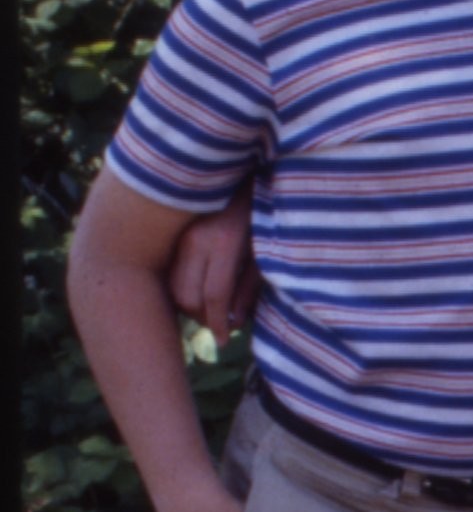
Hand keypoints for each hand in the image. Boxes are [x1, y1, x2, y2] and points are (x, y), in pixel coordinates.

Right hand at [167, 191, 256, 340]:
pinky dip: (181, 291)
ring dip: (190, 307)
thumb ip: (249, 286)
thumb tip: (235, 321)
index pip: (214, 296)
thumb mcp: (264, 249)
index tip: (224, 340)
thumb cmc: (260, 211)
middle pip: (187, 297)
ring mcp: (178, 237)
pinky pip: (169, 274)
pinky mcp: (171, 236)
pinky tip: (199, 291)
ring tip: (212, 309)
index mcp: (223, 242)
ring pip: (173, 288)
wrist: (237, 171)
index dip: (219, 323)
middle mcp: (194, 240)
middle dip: (203, 318)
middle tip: (221, 323)